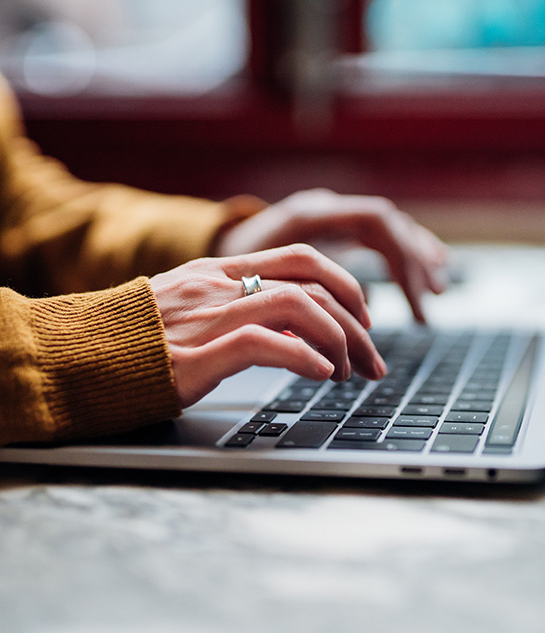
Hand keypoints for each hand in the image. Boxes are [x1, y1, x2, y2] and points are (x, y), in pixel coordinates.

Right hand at [150, 244, 386, 407]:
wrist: (80, 353)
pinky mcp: (197, 354)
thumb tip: (296, 325)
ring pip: (300, 308)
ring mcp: (210, 315)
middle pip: (314, 283)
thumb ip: (241, 305)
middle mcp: (221, 285)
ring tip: (348, 373)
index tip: (363, 320)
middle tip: (372, 358)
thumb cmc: (140, 336)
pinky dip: (304, 357)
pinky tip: (322, 375)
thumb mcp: (193, 306)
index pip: (304, 259)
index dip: (346, 286)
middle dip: (357, 323)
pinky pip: (265, 343)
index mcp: (223, 270)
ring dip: (338, 342)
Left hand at [217, 189, 448, 321]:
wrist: (210, 245)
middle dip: (413, 265)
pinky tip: (426, 268)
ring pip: (388, 229)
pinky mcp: (333, 230)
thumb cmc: (227, 268)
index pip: (375, 221)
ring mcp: (331, 216)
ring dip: (416, 258)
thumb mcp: (252, 283)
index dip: (398, 260)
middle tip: (431, 302)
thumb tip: (331, 343)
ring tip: (438, 289)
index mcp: (309, 213)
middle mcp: (325, 208)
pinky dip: (403, 255)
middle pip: (388, 225)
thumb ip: (291, 302)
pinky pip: (379, 237)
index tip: (410, 301)